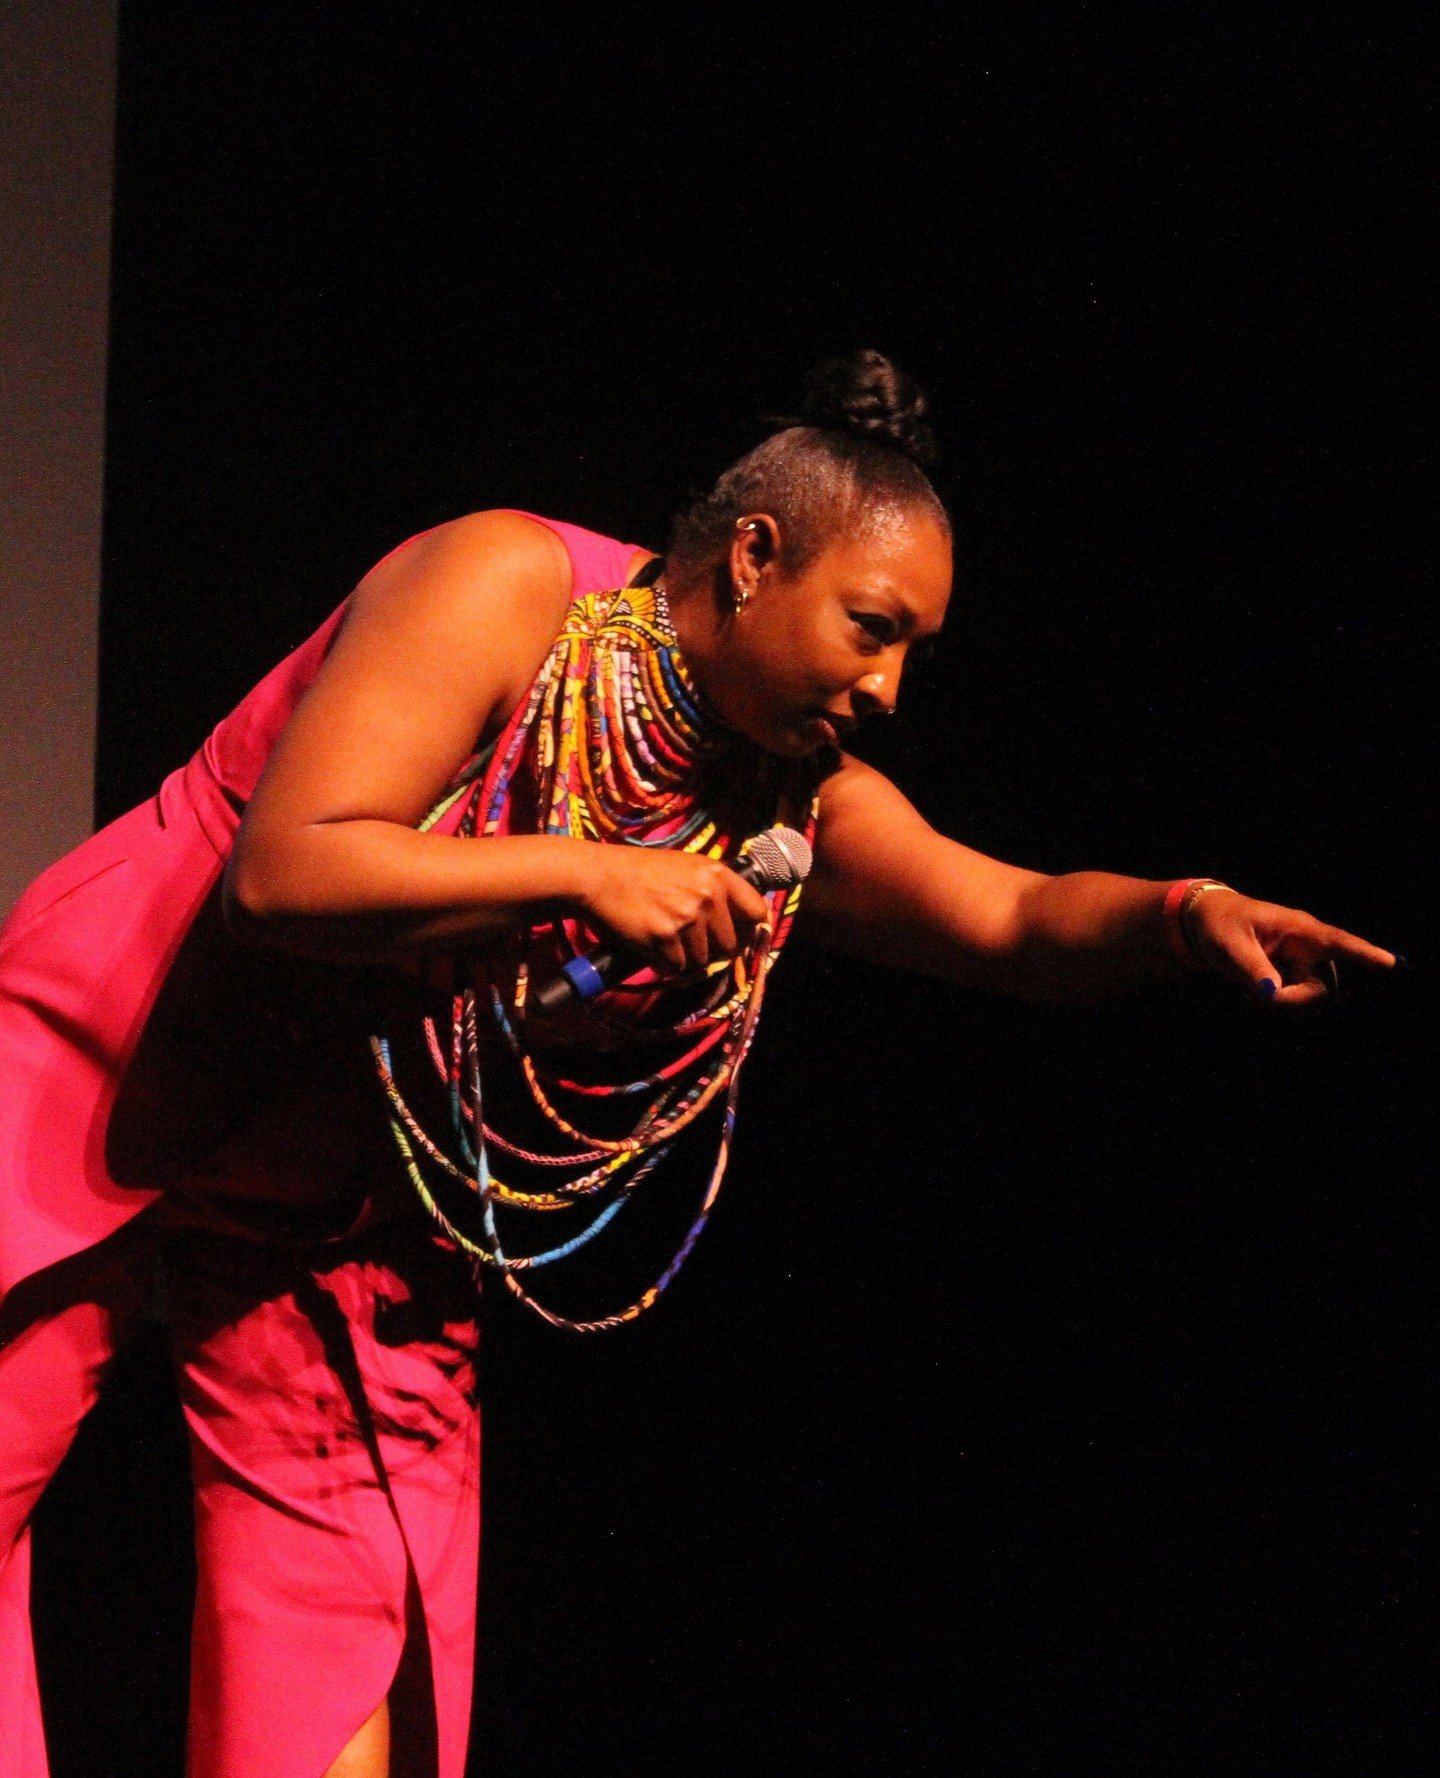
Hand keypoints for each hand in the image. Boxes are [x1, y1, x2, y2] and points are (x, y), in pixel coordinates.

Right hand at [578, 846, 771, 977]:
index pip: (758, 911)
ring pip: (703, 961)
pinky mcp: (665, 938)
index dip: (749, 929)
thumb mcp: (686, 866)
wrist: (598, 876)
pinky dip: (665, 964)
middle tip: (689, 943)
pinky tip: (651, 947)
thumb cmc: (640, 872)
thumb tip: (743, 922)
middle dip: (711, 950)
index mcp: (717, 874)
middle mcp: (707, 895)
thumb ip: (715, 889)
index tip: (736, 936)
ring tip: (664, 939)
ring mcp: (687, 917)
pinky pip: (678, 968)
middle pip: (730, 946)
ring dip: (684, 958)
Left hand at [1185, 888, 1397, 1005]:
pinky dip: (1277, 1008)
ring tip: (1250, 996)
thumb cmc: (1221, 925)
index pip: (1337, 943)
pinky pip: (1298, 1005)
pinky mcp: (1294, 980)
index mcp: (1299, 930)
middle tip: (1260, 1000)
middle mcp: (1309, 949)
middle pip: (1325, 988)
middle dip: (1297, 1002)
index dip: (1365, 954)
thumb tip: (1273, 993)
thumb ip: (1252, 968)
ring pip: (1314, 1001)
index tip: (1391, 964)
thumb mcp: (1230, 945)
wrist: (1207, 926)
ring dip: (1285, 1008)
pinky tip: (1253, 997)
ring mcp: (1303, 966)